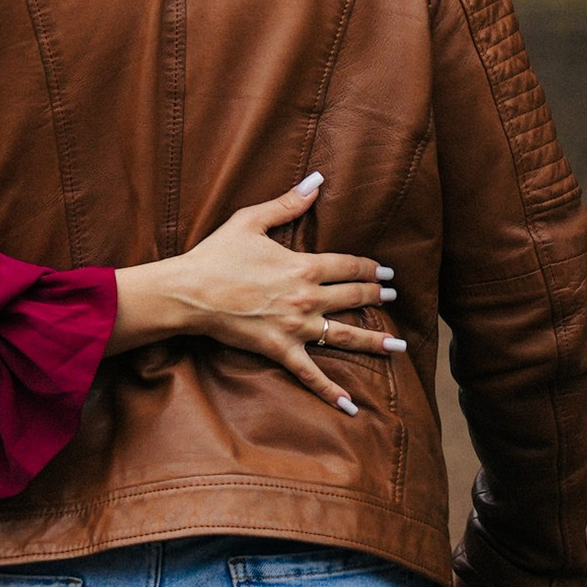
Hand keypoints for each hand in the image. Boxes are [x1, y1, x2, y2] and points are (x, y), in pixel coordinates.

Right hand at [110, 172, 403, 410]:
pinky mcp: (280, 349)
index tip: (387, 271)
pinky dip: (331, 391)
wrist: (189, 293)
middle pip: (354, 297)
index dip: (372, 268)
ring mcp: (296, 327)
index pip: (350, 266)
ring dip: (374, 340)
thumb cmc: (215, 255)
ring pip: (345, 336)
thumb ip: (288, 203)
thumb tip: (317, 181)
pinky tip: (350, 405)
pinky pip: (311, 374)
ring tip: (397, 346)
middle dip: (377, 296)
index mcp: (303, 266)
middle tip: (393, 298)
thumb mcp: (250, 221)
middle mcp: (307, 297)